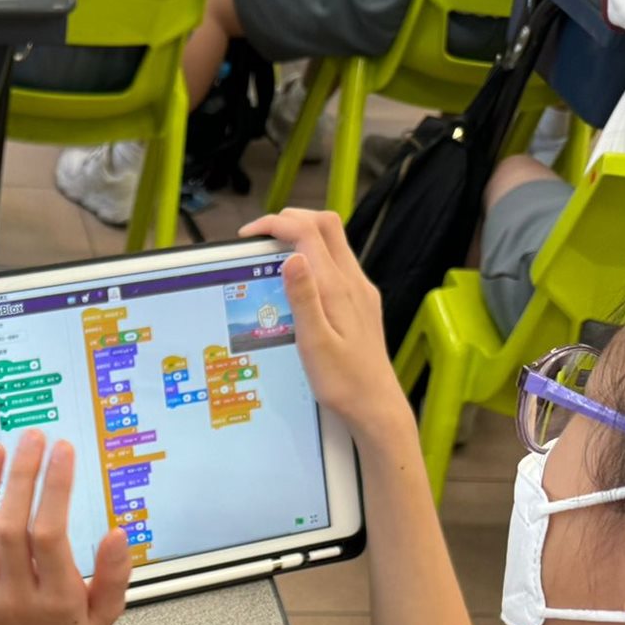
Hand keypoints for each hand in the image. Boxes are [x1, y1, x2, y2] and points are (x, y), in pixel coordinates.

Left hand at [0, 429, 129, 624]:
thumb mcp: (108, 612)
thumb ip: (115, 573)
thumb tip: (117, 533)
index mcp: (57, 599)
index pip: (50, 534)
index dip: (54, 488)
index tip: (62, 451)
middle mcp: (16, 599)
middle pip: (10, 528)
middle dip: (21, 476)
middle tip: (31, 438)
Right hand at [239, 210, 409, 438]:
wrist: (376, 405)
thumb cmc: (343, 383)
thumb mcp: (315, 344)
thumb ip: (304, 298)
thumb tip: (291, 258)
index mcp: (338, 288)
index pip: (308, 233)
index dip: (276, 223)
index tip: (249, 233)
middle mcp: (353, 281)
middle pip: (326, 225)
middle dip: (290, 219)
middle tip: (259, 235)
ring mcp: (359, 290)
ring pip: (333, 241)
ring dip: (302, 235)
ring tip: (272, 252)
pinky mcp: (361, 302)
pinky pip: (337, 263)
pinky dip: (313, 256)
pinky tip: (297, 280)